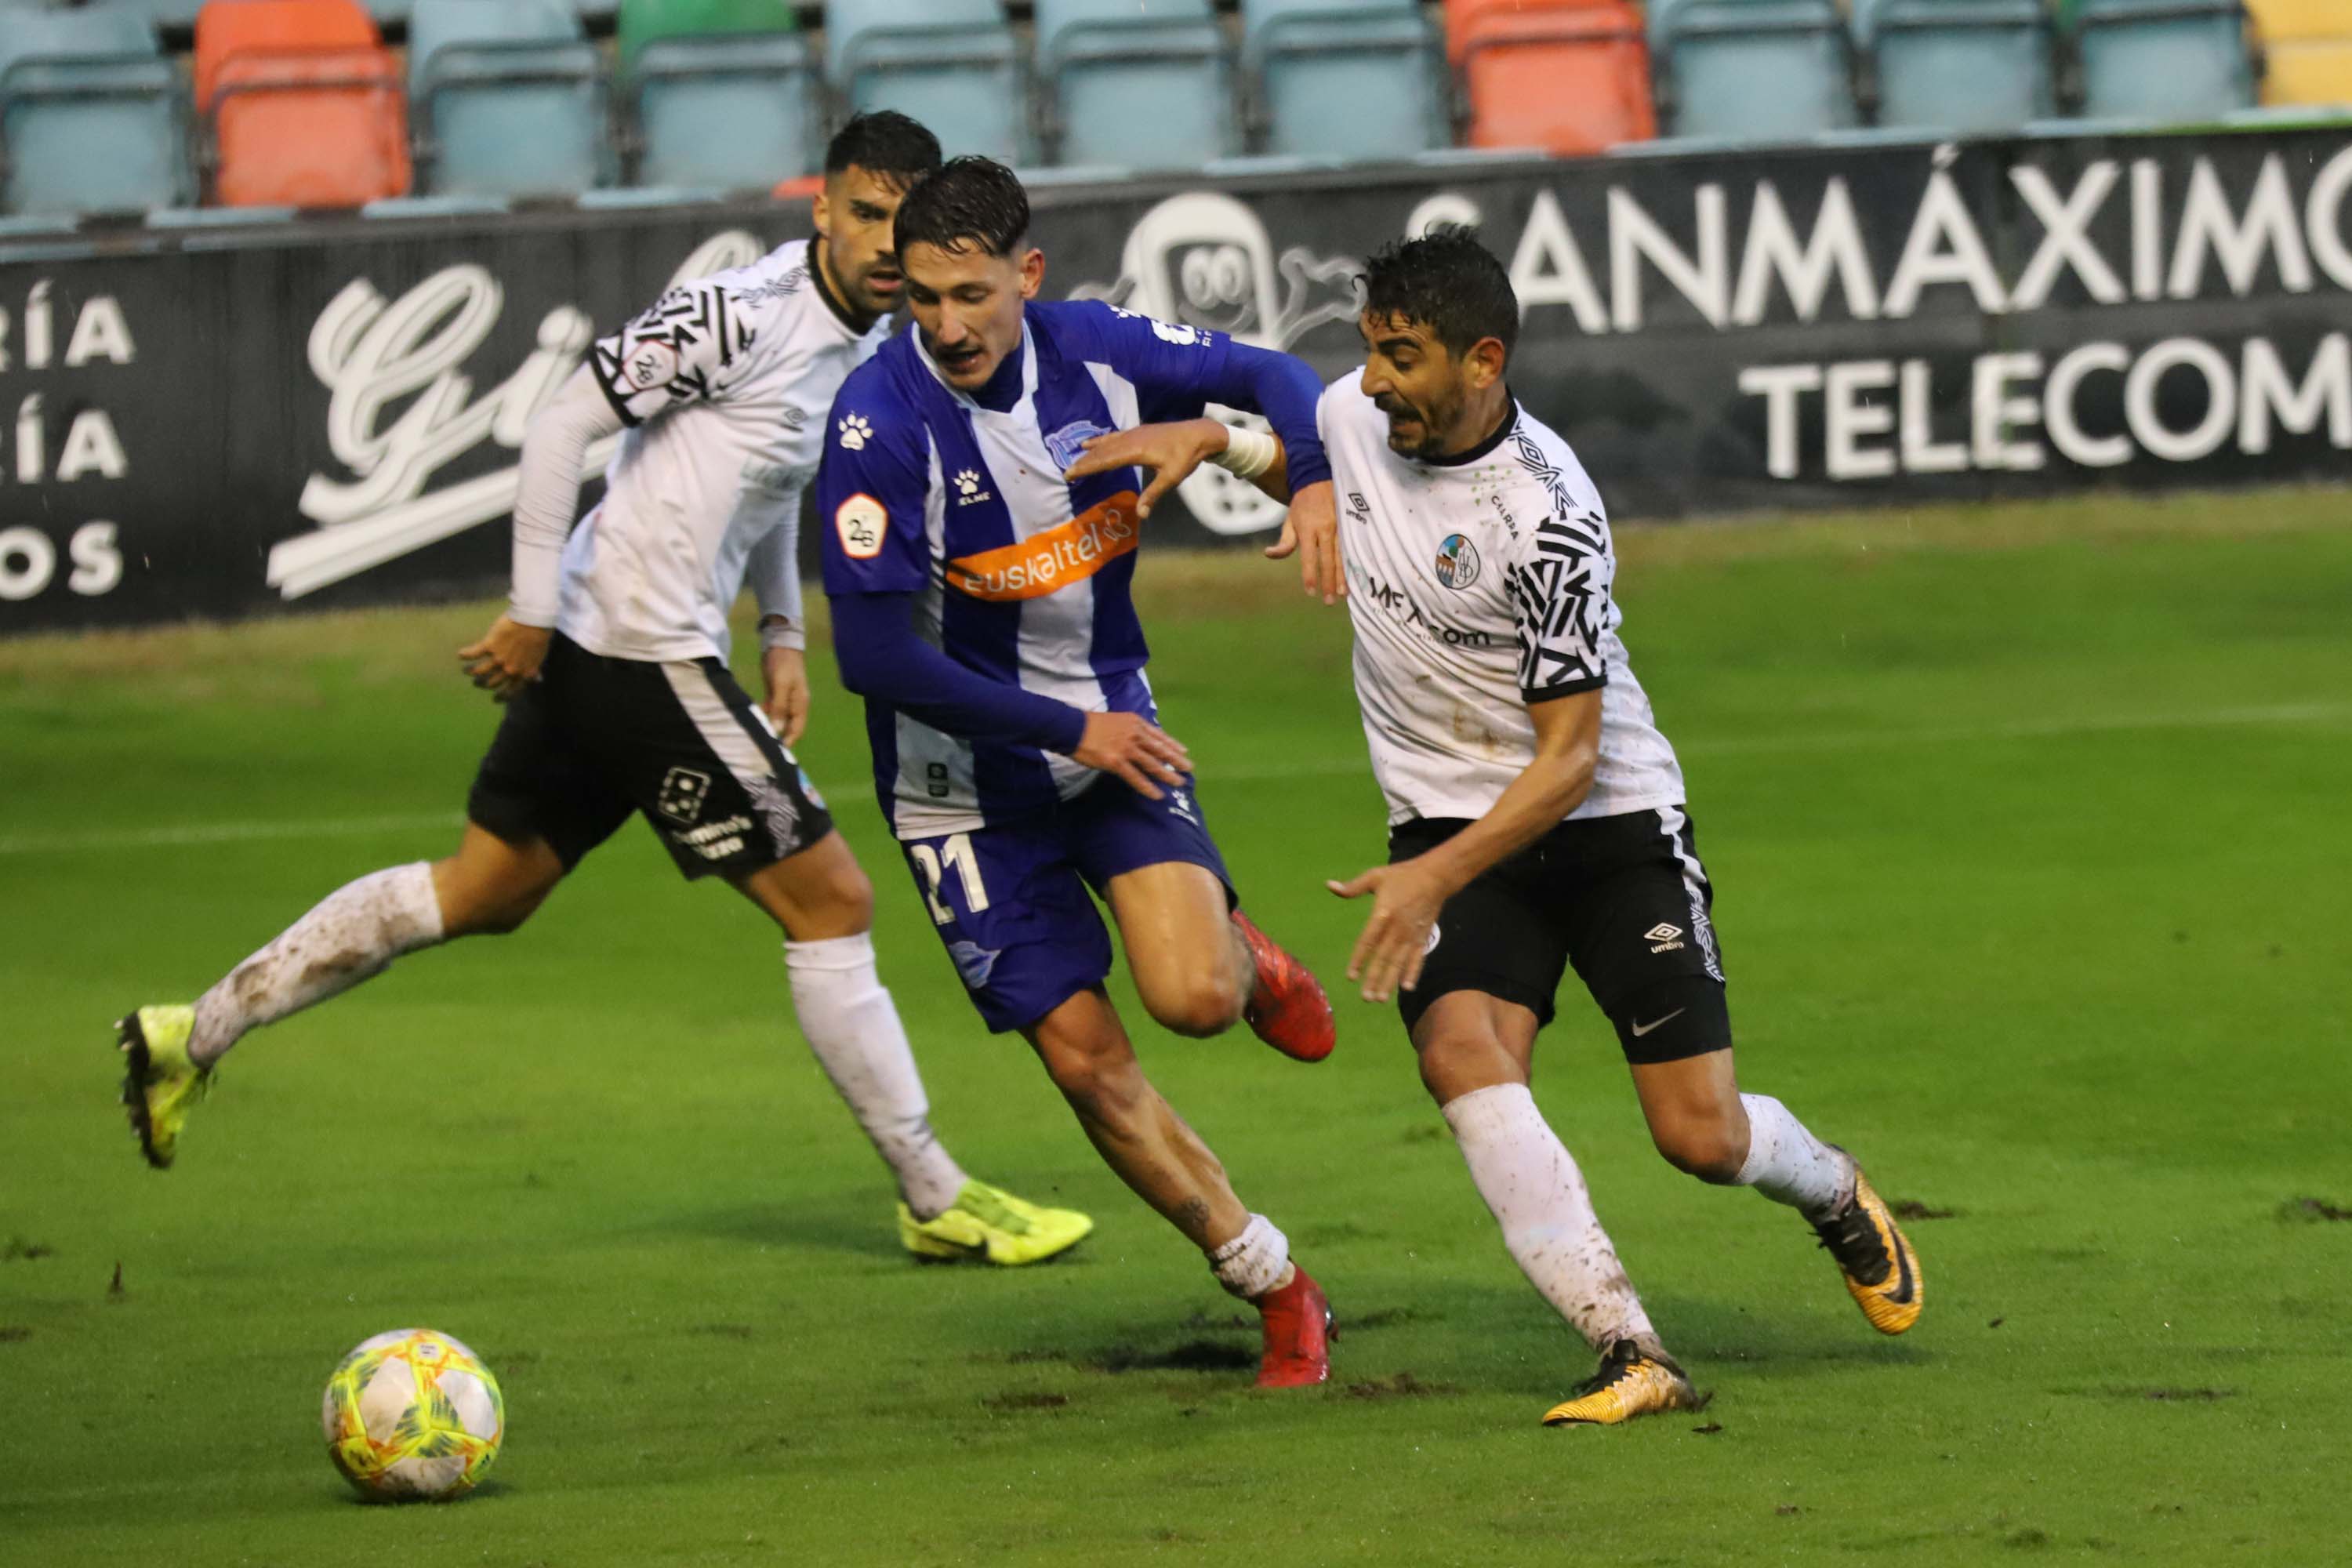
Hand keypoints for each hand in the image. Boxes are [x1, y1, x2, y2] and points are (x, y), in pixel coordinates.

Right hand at [457, 616, 550, 701]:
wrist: (533, 620)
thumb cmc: (539, 636)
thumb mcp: (539, 657)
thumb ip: (533, 670)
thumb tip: (537, 679)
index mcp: (523, 674)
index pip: (511, 691)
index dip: (502, 697)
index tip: (495, 699)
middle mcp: (509, 670)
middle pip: (491, 683)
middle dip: (483, 684)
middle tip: (478, 682)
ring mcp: (498, 659)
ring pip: (479, 672)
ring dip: (471, 672)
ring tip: (466, 670)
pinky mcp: (489, 645)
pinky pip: (473, 654)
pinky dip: (465, 654)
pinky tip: (460, 654)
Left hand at [761, 645, 809, 745]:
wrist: (780, 643)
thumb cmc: (783, 664)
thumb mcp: (781, 685)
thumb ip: (779, 707)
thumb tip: (777, 729)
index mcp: (800, 704)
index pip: (797, 729)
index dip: (788, 741)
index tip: (776, 752)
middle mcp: (794, 704)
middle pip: (788, 726)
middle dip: (778, 737)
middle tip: (763, 747)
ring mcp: (784, 698)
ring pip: (778, 718)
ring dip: (769, 726)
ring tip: (756, 736)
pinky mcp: (775, 693)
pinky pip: (771, 709)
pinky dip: (764, 715)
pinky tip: (754, 719)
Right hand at [1062, 419, 1227, 517]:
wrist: (1199, 434)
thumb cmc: (1186, 456)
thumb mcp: (1171, 478)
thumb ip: (1153, 495)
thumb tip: (1140, 515)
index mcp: (1136, 450)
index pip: (1105, 460)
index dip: (1086, 467)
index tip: (1071, 474)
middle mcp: (1131, 439)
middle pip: (1102, 451)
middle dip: (1084, 462)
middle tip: (1067, 472)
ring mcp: (1134, 433)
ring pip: (1107, 442)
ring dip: (1090, 450)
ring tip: (1076, 455)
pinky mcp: (1139, 431)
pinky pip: (1114, 436)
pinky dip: (1101, 440)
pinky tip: (1094, 441)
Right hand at [1070, 710, 1192, 800]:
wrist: (1072, 728)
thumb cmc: (1091, 724)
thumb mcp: (1117, 720)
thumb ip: (1131, 728)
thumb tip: (1143, 738)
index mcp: (1135, 722)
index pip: (1158, 735)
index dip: (1172, 744)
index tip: (1184, 751)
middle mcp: (1134, 734)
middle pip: (1160, 749)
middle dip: (1176, 760)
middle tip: (1189, 768)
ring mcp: (1126, 748)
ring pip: (1152, 764)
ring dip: (1167, 774)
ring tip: (1179, 783)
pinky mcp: (1116, 762)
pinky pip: (1135, 777)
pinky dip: (1148, 787)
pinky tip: (1157, 794)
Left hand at [1265, 480, 1342, 604]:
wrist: (1320, 479)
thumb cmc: (1302, 504)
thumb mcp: (1290, 520)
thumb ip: (1284, 541)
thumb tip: (1269, 554)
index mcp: (1309, 528)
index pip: (1309, 556)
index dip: (1310, 575)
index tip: (1310, 592)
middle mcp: (1326, 528)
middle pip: (1328, 560)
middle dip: (1329, 582)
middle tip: (1329, 601)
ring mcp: (1341, 526)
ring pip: (1343, 556)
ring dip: (1343, 576)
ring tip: (1344, 594)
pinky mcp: (1350, 524)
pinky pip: (1352, 548)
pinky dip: (1353, 564)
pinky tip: (1354, 578)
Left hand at [1326, 854, 1456, 1002]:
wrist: (1435, 876)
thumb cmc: (1402, 876)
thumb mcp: (1375, 877)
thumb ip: (1353, 887)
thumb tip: (1329, 886)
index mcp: (1383, 914)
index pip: (1367, 942)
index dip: (1358, 960)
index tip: (1351, 977)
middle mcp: (1397, 928)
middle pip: (1383, 958)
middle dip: (1374, 979)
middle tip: (1366, 998)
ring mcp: (1412, 935)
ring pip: (1399, 962)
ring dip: (1390, 982)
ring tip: (1381, 999)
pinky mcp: (1423, 937)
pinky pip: (1417, 958)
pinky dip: (1413, 973)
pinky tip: (1407, 988)